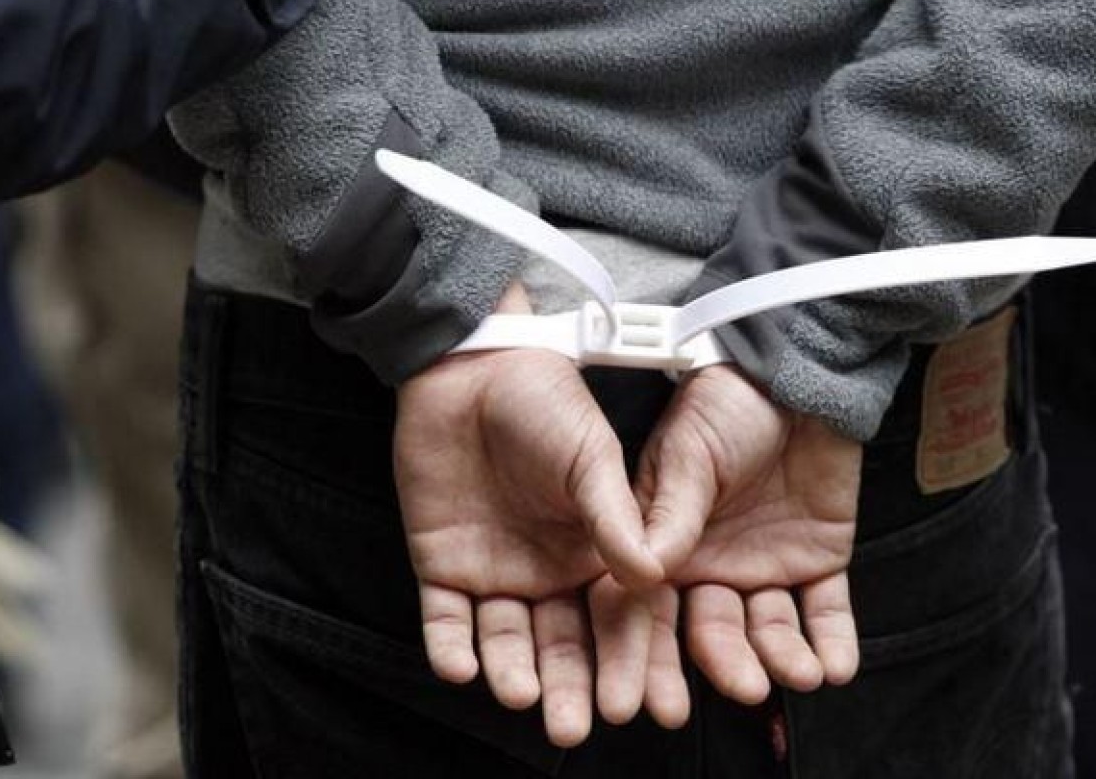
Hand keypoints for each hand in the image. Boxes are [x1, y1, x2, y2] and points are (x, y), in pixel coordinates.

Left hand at [393, 284, 661, 746]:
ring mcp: (495, 573)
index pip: (618, 621)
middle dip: (569, 687)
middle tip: (573, 725)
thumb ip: (616, 516)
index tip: (638, 703)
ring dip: (513, 672)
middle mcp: (549, 573)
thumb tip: (652, 574)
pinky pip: (445, 620)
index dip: (629, 662)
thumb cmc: (545, 402)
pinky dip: (451, 645)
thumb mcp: (591, 456)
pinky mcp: (442, 567)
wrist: (469, 369)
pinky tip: (461, 666)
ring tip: (522, 695)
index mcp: (596, 552)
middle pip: (563, 645)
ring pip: (506, 641)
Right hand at [631, 366, 862, 704]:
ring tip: (797, 673)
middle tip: (742, 687)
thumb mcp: (689, 452)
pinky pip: (825, 611)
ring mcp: (765, 566)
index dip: (651, 652)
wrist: (801, 375)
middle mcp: (712, 566)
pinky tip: (834, 666)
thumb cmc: (728, 403)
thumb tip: (643, 568)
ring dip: (781, 658)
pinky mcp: (817, 561)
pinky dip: (832, 642)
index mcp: (666, 543)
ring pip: (769, 630)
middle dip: (726, 664)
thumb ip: (671, 510)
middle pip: (714, 631)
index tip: (655, 693)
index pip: (652, 609)